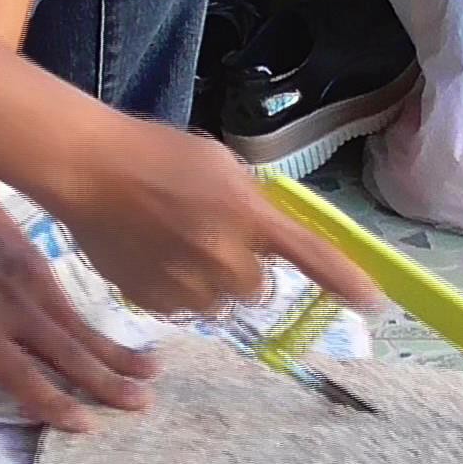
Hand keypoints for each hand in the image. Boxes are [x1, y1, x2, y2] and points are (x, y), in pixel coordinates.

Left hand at [0, 150, 158, 432]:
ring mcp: (35, 286)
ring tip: (153, 375)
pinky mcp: (45, 268)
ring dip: (118, 355)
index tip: (85, 425)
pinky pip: (78, 309)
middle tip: (142, 404)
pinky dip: (103, 331)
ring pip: (82, 330)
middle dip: (106, 382)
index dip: (55, 404)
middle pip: (68, 354)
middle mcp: (16, 310)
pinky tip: (122, 343)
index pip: (24, 375)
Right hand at [48, 119, 381, 316]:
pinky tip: (151, 253)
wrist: (90, 170)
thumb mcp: (219, 165)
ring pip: (219, 301)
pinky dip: (174, 288)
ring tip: (173, 241)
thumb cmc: (155, 155)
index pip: (312, 255)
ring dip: (208, 280)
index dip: (346, 282)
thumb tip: (273, 234)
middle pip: (258, 288)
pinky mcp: (158, 303)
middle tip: (211, 235)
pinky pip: (183, 308)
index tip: (373, 304)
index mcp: (248, 214)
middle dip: (243, 268)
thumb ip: (252, 202)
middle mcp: (226, 257)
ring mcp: (190, 286)